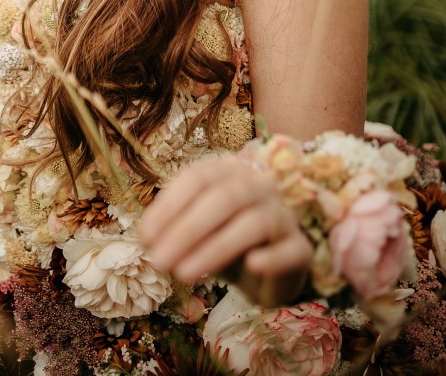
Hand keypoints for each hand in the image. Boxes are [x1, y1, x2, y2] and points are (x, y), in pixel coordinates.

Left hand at [138, 155, 312, 307]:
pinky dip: (271, 258)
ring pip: (253, 222)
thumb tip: (146, 238)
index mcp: (228, 171)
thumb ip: (174, 228)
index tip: (145, 237)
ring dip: (215, 248)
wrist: (270, 269)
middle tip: (159, 261)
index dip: (169, 206)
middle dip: (186, 230)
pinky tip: (251, 267)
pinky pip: (289, 250)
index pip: (197, 178)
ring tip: (184, 273)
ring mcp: (283, 214)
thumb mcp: (197, 232)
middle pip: (224, 198)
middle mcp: (258, 185)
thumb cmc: (225, 241)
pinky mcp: (300, 247)